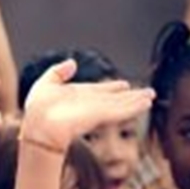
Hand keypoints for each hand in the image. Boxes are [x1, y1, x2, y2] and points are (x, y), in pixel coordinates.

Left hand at [21, 59, 154, 151]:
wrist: (39, 125)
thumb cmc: (38, 110)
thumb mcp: (46, 83)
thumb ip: (58, 72)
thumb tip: (72, 62)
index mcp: (78, 96)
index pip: (100, 91)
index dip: (113, 88)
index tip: (124, 85)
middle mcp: (90, 104)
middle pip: (115, 99)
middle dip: (131, 96)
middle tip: (147, 93)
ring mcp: (97, 111)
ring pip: (121, 105)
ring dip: (137, 101)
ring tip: (151, 97)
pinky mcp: (102, 116)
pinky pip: (122, 110)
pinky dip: (134, 107)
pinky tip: (146, 104)